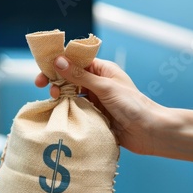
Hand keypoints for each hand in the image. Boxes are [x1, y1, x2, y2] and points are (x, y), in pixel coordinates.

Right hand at [35, 56, 159, 155]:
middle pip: (69, 77)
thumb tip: (59, 61)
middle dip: (55, 79)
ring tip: (54, 99)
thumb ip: (80, 76)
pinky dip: (65, 109)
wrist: (149, 132)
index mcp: (102, 70)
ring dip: (60, 95)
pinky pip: (74, 109)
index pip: (75, 60)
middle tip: (42, 86)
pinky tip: (59, 111)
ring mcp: (94, 100)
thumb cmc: (133, 105)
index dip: (58, 63)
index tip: (44, 68)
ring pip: (70, 94)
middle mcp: (97, 83)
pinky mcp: (93, 115)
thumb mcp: (105, 87)